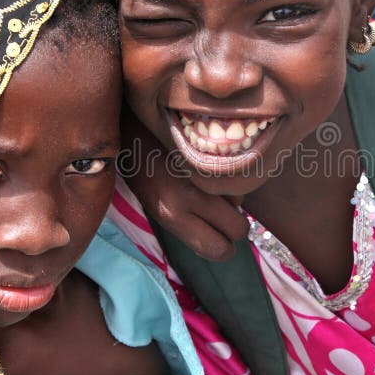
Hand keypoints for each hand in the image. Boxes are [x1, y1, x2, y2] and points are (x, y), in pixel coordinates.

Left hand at [120, 110, 248, 260]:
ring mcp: (204, 173)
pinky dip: (230, 178)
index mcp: (171, 214)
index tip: (219, 240)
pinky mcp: (214, 152)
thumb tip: (220, 244)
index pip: (217, 249)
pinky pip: (236, 176)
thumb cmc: (144, 171)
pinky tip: (212, 169)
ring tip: (209, 186)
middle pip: (239, 228)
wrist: (133, 124)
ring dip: (231, 198)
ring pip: (240, 201)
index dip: (223, 247)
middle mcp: (189, 196)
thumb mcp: (158, 206)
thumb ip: (187, 225)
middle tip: (223, 217)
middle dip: (235, 226)